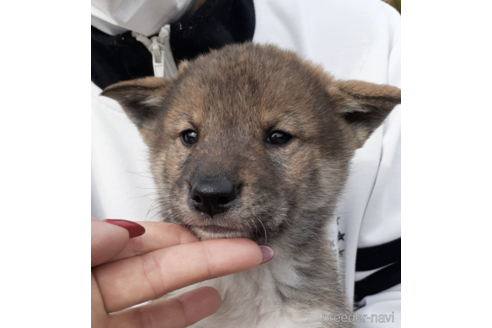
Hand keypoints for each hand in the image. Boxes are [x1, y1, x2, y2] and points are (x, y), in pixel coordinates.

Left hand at [91, 217, 273, 327]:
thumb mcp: (51, 272)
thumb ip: (84, 243)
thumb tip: (121, 228)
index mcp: (78, 263)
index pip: (133, 237)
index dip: (175, 231)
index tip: (209, 223)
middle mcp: (92, 286)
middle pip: (159, 261)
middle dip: (205, 250)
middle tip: (244, 243)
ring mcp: (106, 315)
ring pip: (164, 290)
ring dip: (204, 274)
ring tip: (240, 261)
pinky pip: (158, 322)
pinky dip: (186, 310)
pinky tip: (210, 298)